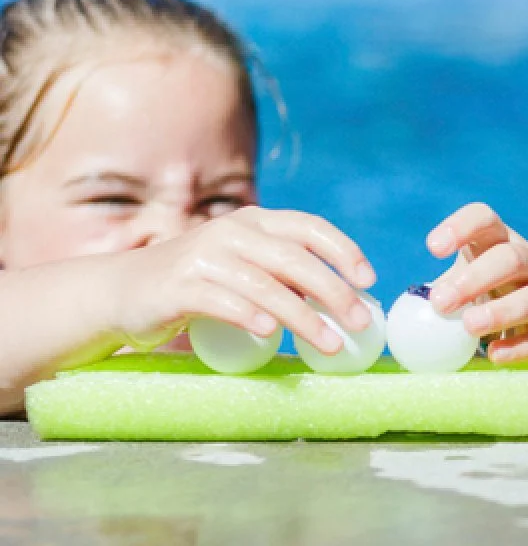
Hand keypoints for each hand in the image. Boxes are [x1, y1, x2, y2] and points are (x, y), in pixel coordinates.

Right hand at [108, 206, 375, 354]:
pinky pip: (222, 301)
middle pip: (295, 259)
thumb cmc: (198, 283)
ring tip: (331, 344)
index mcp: (254, 222)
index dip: (343, 251)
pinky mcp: (178, 286)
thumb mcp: (244, 267)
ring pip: (265, 285)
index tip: (368, 279)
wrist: (122, 291)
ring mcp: (203, 257)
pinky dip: (249, 316)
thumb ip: (284, 274)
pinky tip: (270, 334)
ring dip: (303, 317)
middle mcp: (232, 232)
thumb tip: (342, 300)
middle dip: (333, 291)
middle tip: (359, 321)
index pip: (309, 227)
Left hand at [425, 203, 527, 364]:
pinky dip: (520, 347)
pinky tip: (495, 355)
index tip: (432, 248)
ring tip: (469, 327)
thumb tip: (404, 311)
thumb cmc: (492, 295)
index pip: (485, 220)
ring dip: (501, 312)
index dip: (461, 227)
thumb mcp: (468, 281)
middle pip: (511, 258)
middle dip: (476, 278)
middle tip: (441, 303)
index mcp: (501, 243)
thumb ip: (441, 289)